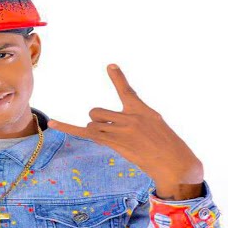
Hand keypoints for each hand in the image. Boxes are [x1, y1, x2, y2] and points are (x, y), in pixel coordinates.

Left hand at [48, 64, 203, 199]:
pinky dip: (67, 127)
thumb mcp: (156, 126)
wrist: (174, 162)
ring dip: (97, 134)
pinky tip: (53, 122)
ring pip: (93, 126)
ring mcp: (121, 129)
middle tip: (112, 135)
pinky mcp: (114, 142)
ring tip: (115, 143)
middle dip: (98, 122)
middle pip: (97, 113)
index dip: (117, 78)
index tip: (109, 65)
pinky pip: (85, 133)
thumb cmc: (168, 147)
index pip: (125, 90)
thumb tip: (112, 123)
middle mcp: (128, 117)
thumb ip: (136, 119)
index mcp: (141, 109)